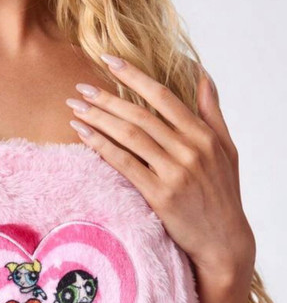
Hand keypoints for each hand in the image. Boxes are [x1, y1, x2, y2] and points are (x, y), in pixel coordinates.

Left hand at [65, 53, 255, 283]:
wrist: (224, 242)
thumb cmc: (223, 195)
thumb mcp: (227, 150)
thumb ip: (212, 112)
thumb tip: (202, 75)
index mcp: (204, 135)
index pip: (163, 96)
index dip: (134, 76)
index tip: (109, 61)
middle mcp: (190, 149)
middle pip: (140, 114)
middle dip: (107, 98)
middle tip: (80, 87)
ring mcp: (175, 172)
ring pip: (130, 135)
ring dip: (99, 118)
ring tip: (75, 108)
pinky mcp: (160, 195)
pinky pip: (125, 164)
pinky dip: (101, 146)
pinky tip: (83, 135)